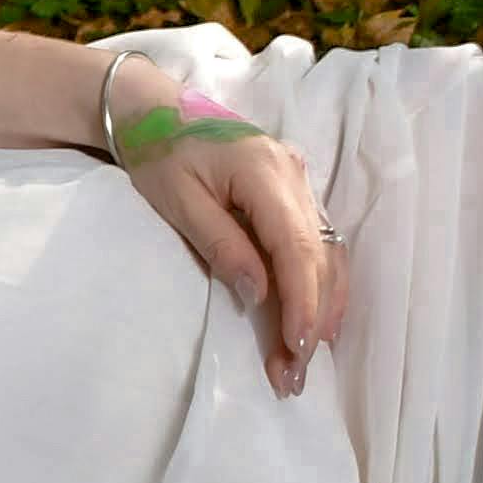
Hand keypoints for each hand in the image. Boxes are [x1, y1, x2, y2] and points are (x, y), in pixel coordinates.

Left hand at [101, 49, 343, 395]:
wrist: (155, 109)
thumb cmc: (158, 153)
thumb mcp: (177, 201)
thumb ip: (221, 244)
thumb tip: (259, 293)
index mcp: (264, 172)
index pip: (296, 248)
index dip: (303, 302)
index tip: (298, 347)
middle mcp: (293, 175)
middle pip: (319, 255)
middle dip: (313, 317)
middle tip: (295, 373)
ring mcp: (299, 181)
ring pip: (328, 251)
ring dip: (322, 306)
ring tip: (307, 357)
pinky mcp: (294, 192)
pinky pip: (318, 242)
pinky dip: (319, 282)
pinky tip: (315, 318)